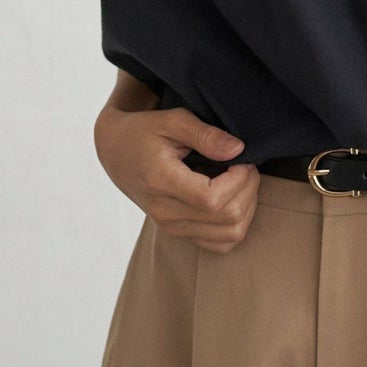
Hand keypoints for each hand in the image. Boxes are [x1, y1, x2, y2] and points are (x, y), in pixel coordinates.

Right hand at [94, 104, 259, 252]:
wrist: (117, 154)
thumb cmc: (145, 133)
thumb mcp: (172, 120)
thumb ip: (205, 134)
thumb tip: (238, 150)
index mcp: (160, 182)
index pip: (212, 198)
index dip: (239, 180)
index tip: (242, 159)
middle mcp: (164, 212)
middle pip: (227, 218)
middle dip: (249, 189)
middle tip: (247, 166)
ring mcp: (171, 228)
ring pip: (230, 236)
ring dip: (248, 208)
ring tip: (242, 182)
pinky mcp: (179, 234)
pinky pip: (222, 245)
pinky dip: (237, 225)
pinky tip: (234, 199)